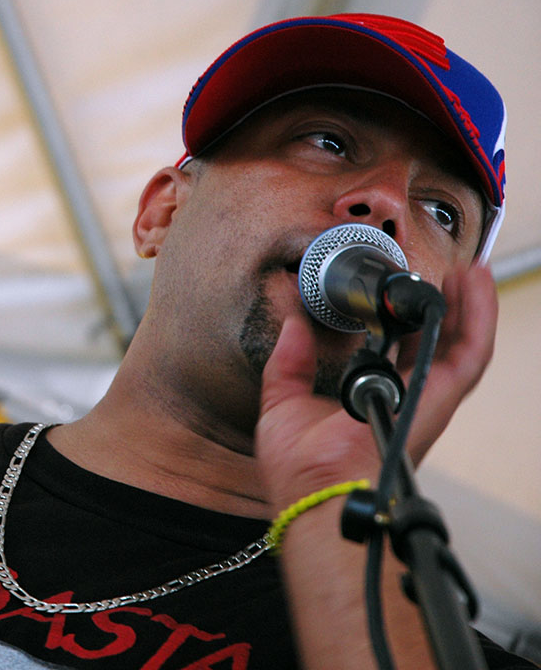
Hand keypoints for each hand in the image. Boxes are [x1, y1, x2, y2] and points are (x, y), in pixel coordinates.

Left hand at [255, 262, 497, 506]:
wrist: (318, 491)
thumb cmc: (301, 469)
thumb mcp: (283, 402)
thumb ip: (289, 362)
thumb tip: (292, 325)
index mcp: (372, 401)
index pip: (397, 355)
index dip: (403, 323)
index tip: (397, 296)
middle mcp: (406, 400)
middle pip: (434, 345)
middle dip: (440, 307)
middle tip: (439, 273)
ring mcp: (426, 399)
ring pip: (458, 343)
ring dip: (465, 304)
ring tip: (466, 270)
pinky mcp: (439, 397)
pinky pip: (469, 351)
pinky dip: (478, 315)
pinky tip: (477, 283)